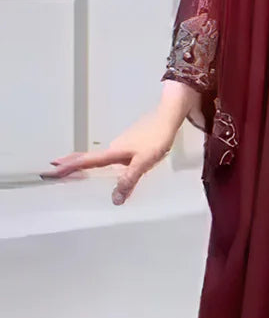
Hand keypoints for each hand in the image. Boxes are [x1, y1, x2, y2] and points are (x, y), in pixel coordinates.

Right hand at [42, 108, 180, 205]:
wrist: (167, 118)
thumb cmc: (156, 139)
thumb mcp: (143, 162)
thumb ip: (129, 180)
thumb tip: (114, 200)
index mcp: (113, 153)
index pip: (87, 162)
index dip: (70, 167)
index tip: (52, 171)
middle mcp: (112, 148)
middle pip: (86, 157)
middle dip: (69, 163)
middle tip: (52, 168)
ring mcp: (119, 145)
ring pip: (96, 156)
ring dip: (80, 161)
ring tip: (67, 168)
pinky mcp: (127, 144)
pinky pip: (106, 155)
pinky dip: (95, 160)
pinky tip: (98, 165)